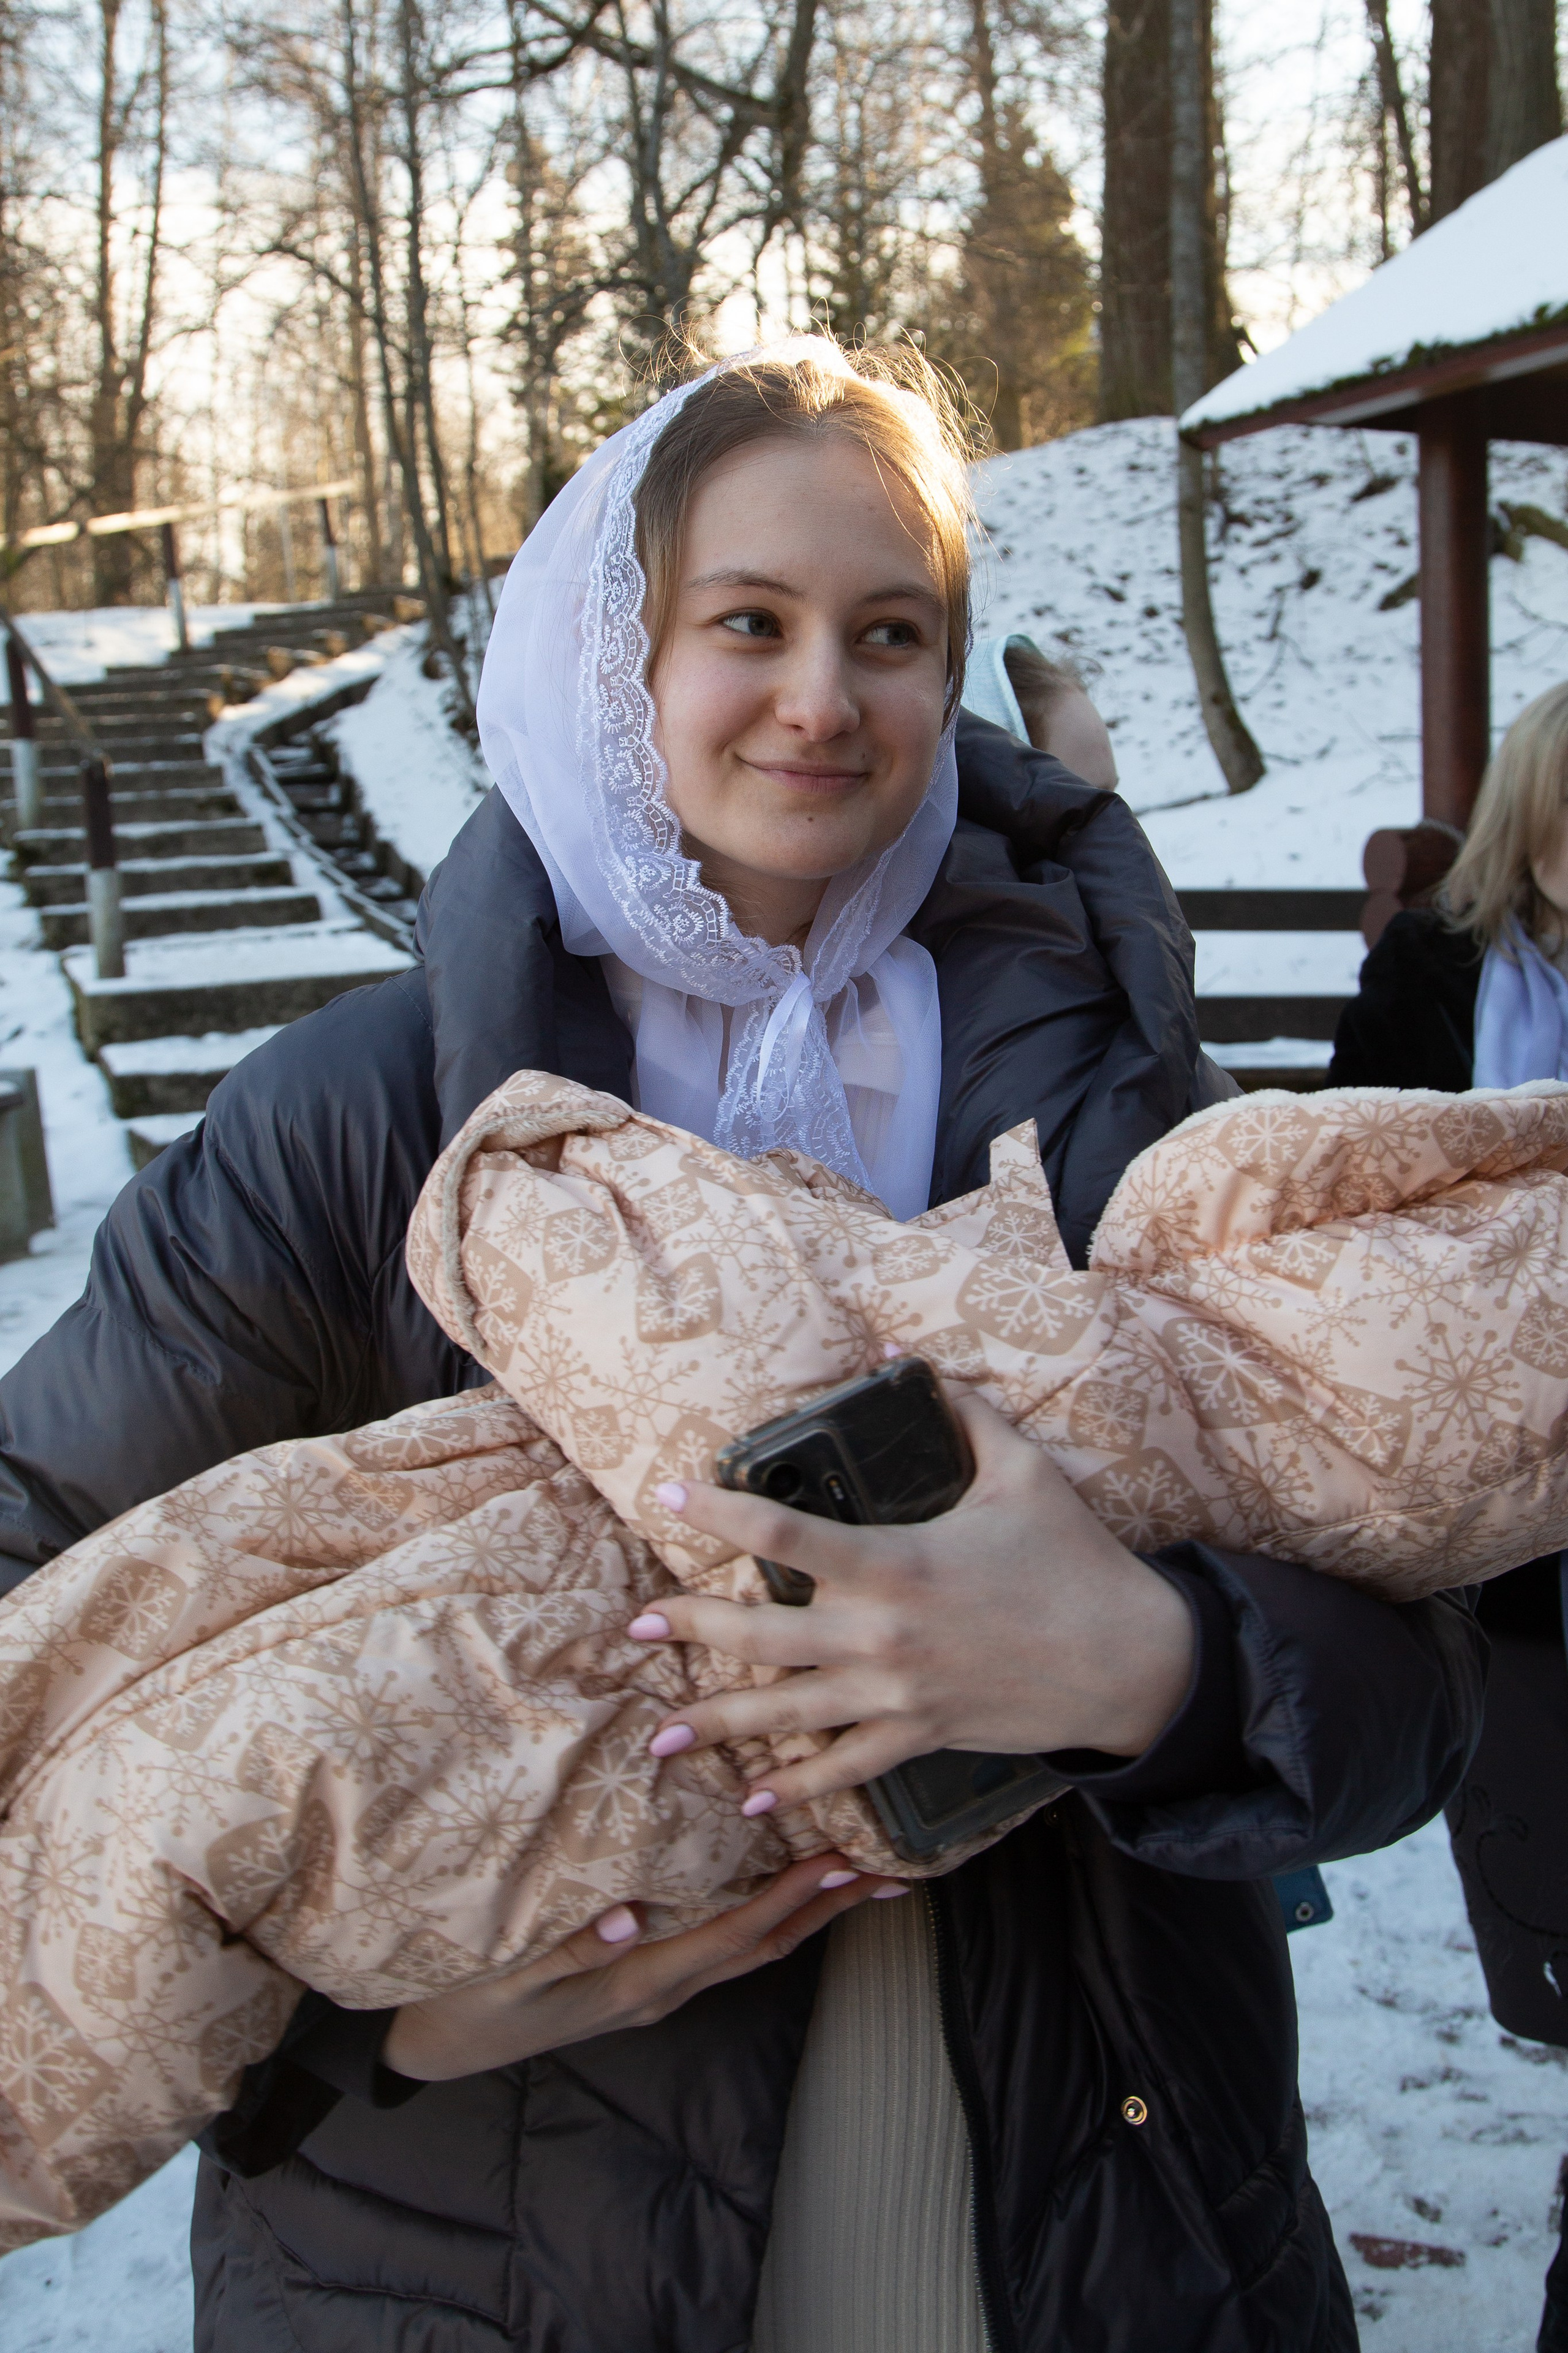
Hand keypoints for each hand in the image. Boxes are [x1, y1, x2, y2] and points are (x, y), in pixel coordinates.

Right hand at [382, 1856, 903, 2081]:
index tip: (837, 1861)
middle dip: (824, 1908)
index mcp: (636, 1979)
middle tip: (886, 1869)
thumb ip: (561, 1946)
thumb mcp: (501, 1975)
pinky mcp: (640, 1978)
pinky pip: (719, 1944)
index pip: (732, 1935)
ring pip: (749, 1947)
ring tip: (857, 1877)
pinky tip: (776, 1887)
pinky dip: (762, 1915)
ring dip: (805, 1914)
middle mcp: (660, 1986)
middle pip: (762, 1945)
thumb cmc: (464, 2000)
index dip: (787, 1899)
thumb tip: (627, 1918)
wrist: (433, 2048)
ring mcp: (654, 1987)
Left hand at [630, 1391, 1194, 1817]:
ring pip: (786, 1714)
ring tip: (660, 1736)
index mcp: (896, 1563)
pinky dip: (796, 1790)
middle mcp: (882, 1635)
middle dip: (691, 1631)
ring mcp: (897, 1694)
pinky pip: (844, 1769)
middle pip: (761, 1638)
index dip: (719, 1513)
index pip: (785, 1538)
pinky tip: (752, 1801)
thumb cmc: (1075, 1559)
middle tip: (637, 1625)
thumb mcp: (1023, 1470)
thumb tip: (909, 1362)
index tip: (669, 1495)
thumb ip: (964, 1413)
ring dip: (718, 1724)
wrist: (1132, 1660)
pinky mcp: (921, 1735)